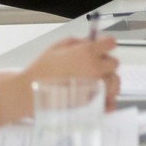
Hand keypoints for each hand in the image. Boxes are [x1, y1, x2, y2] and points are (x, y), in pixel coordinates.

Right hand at [0, 35, 118, 125]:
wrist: (30, 91)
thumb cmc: (41, 69)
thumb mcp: (58, 46)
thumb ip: (77, 42)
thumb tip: (89, 42)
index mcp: (87, 53)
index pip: (110, 43)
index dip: (105, 44)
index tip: (102, 47)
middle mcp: (94, 69)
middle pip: (114, 63)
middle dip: (105, 62)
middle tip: (94, 65)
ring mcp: (94, 87)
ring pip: (115, 81)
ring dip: (108, 79)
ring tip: (96, 80)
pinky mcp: (91, 102)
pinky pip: (110, 100)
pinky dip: (108, 98)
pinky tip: (102, 95)